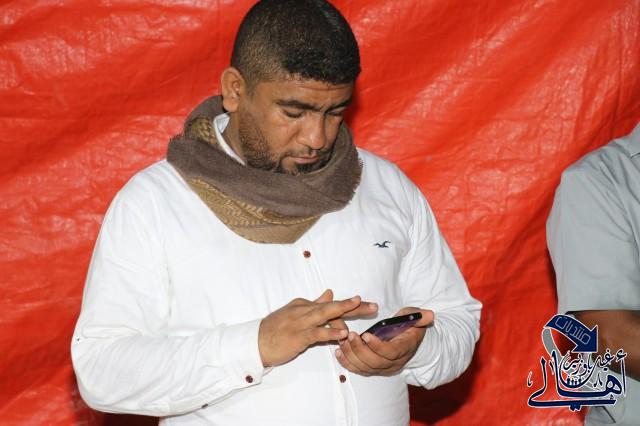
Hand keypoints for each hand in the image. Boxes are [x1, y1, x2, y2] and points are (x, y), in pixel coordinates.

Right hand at [259, 289, 377, 366]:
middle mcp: (304, 310)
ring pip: (326, 313)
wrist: (256, 342)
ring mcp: (301, 322)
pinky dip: (330, 332)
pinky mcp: (298, 336)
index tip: (365, 303)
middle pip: (333, 305)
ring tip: (359, 306)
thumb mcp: (295, 313)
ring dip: (343, 309)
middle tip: (372, 304)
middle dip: (353, 305)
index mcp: (305, 305)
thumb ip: (314, 304)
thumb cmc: (276, 330)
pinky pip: (317, 333)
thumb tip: (330, 293)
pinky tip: (342, 334)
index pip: (331, 304)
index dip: (350, 305)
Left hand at [335, 307, 433, 375]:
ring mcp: (383, 368)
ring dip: (351, 356)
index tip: (366, 335)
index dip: (377, 346)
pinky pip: (359, 370)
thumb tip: (430, 315)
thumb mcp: (416, 318)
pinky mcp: (374, 369)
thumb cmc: (409, 326)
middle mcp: (394, 362)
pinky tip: (339, 352)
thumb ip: (420, 316)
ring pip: (365, 367)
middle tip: (349, 336)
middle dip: (360, 350)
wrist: (408, 341)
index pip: (390, 352)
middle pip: (375, 362)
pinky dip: (348, 362)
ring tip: (342, 342)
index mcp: (404, 349)